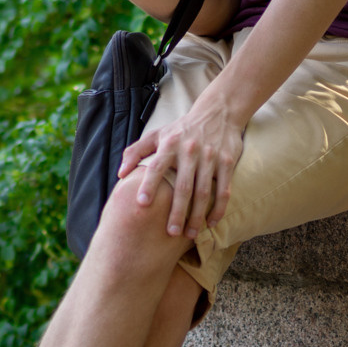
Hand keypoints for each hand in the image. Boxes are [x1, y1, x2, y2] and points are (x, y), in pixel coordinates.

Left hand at [117, 95, 245, 240]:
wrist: (218, 112)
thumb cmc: (182, 129)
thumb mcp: (157, 134)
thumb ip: (135, 152)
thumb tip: (120, 174)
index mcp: (170, 145)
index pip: (157, 167)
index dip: (149, 185)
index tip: (142, 204)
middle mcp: (190, 151)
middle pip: (183, 187)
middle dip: (177, 212)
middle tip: (170, 232)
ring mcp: (210, 157)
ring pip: (204, 192)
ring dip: (197, 215)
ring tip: (189, 234)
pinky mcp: (227, 162)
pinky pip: (223, 190)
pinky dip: (218, 208)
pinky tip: (211, 223)